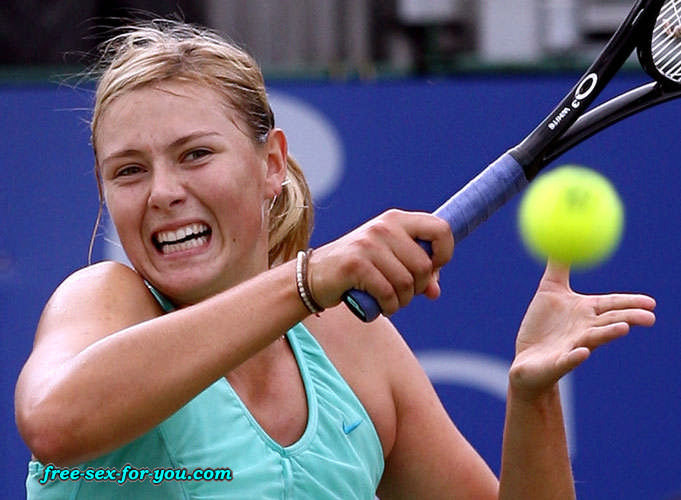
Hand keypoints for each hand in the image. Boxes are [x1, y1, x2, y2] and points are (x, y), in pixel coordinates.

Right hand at [308, 209, 453, 316]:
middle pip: (425, 265)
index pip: (441, 228)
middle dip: (418, 288)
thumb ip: (416, 272)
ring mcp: (369, 244)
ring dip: (402, 301)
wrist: (314, 277)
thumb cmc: (358, 270)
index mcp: (396, 220)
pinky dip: (388, 307)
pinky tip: (379, 307)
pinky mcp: (356, 264)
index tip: (433, 270)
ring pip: (408, 283)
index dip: (444, 254)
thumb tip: (435, 291)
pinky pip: (389, 294)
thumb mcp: (390, 263)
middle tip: (402, 293)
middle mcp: (384, 227)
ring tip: (388, 301)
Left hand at [510, 260, 655, 399]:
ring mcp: (572, 348)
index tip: (652, 302)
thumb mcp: (549, 290)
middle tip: (650, 316)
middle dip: (630, 318)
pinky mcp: (557, 364)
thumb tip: (561, 238)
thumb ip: (559, 266)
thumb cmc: (541, 326)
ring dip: (608, 333)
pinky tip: (581, 353)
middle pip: (609, 322)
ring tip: (623, 328)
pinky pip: (567, 360)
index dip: (631, 302)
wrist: (526, 360)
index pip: (612, 305)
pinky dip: (574, 357)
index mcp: (585, 312)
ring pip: (592, 339)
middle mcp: (584, 330)